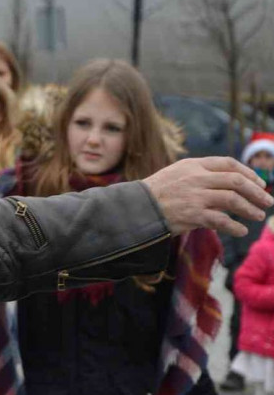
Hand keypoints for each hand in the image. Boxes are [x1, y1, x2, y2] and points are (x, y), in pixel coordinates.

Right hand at [143, 157, 272, 236]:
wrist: (135, 208)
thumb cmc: (155, 193)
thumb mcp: (176, 174)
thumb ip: (199, 175)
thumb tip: (227, 184)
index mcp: (193, 165)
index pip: (228, 164)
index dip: (248, 173)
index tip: (259, 183)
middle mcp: (196, 178)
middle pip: (236, 181)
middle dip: (256, 192)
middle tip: (267, 201)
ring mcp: (195, 196)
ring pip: (233, 200)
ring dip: (250, 209)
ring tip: (259, 216)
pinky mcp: (192, 215)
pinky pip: (221, 220)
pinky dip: (235, 226)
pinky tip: (241, 231)